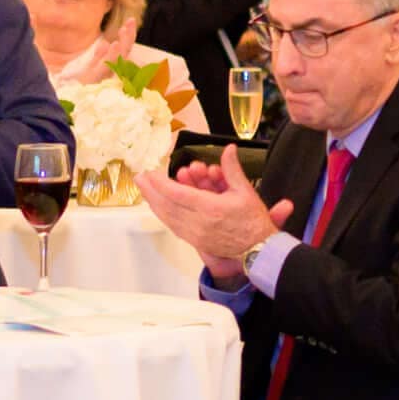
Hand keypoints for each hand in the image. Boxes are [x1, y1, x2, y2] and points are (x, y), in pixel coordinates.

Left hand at [134, 152, 288, 279]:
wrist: (259, 250)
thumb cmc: (254, 222)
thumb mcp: (245, 192)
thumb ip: (232, 169)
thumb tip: (228, 149)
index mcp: (211, 209)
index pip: (178, 195)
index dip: (161, 183)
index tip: (150, 173)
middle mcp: (199, 224)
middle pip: (167, 206)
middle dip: (150, 191)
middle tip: (139, 178)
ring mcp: (196, 235)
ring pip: (168, 218)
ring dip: (154, 202)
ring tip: (144, 190)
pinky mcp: (195, 242)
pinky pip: (174, 227)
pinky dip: (163, 214)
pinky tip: (157, 206)